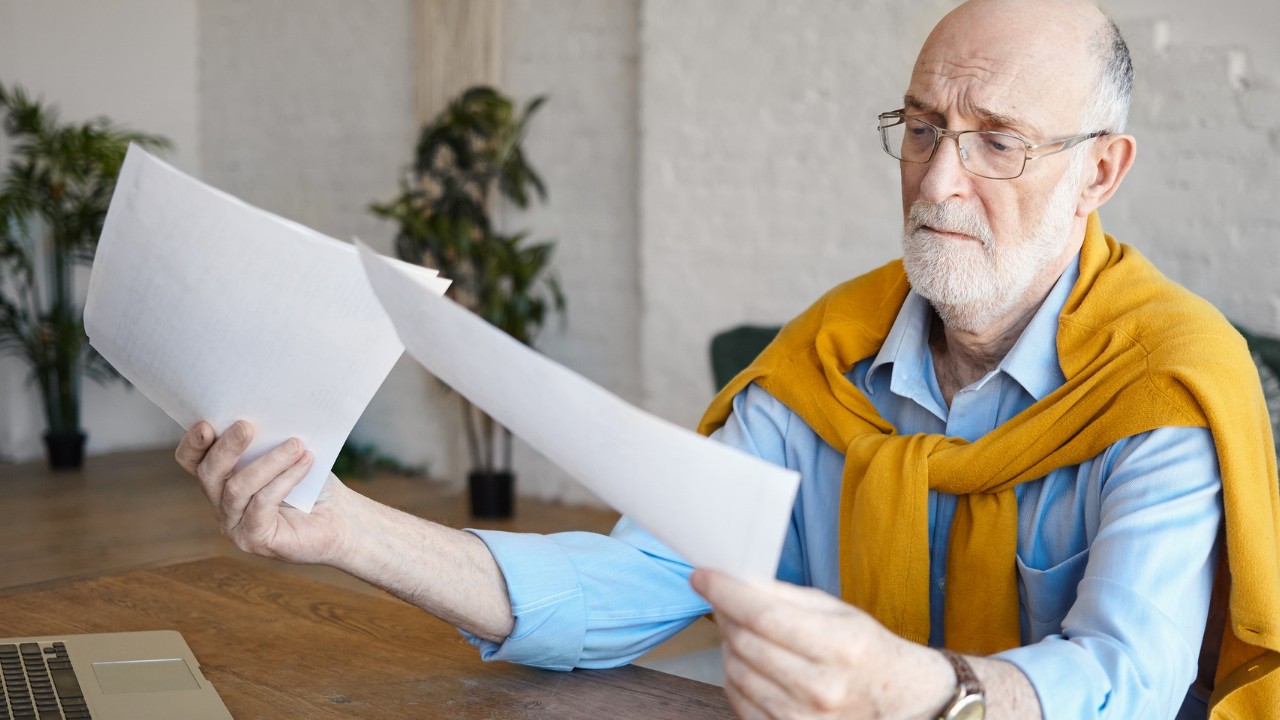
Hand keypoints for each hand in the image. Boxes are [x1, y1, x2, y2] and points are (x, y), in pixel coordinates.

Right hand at [175, 420, 348, 564]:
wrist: (342, 519)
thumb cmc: (314, 483)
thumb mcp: (288, 454)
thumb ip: (269, 438)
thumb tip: (266, 412)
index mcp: (222, 479)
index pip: (192, 461)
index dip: (192, 444)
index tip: (205, 424)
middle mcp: (222, 505)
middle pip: (208, 474)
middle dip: (226, 448)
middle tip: (246, 426)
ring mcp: (236, 526)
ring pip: (237, 488)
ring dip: (268, 462)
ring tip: (296, 444)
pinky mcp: (255, 539)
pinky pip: (262, 504)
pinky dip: (285, 479)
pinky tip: (305, 463)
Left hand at [690, 569, 952, 719]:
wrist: (898, 703)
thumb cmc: (866, 652)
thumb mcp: (839, 613)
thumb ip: (787, 597)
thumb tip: (739, 580)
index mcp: (840, 648)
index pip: (764, 616)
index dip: (726, 592)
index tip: (702, 576)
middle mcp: (821, 689)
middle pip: (745, 643)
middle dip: (725, 614)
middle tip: (723, 599)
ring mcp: (802, 719)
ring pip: (735, 671)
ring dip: (729, 645)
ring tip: (744, 632)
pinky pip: (738, 700)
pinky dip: (735, 675)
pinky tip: (750, 662)